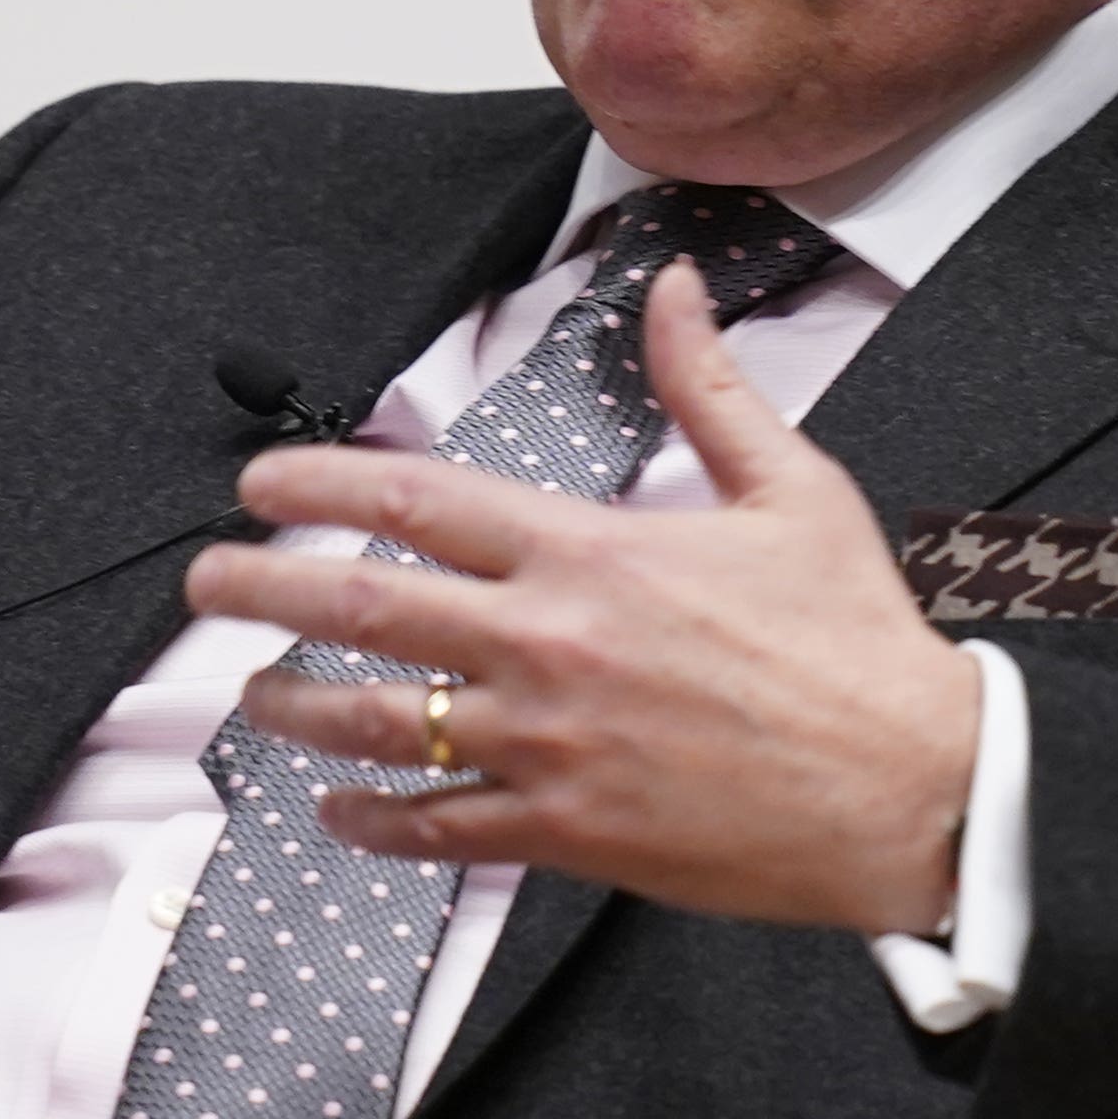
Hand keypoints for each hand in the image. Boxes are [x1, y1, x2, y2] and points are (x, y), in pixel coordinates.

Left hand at [189, 259, 982, 935]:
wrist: (910, 786)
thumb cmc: (856, 641)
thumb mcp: (792, 488)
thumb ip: (710, 388)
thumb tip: (679, 287)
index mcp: (590, 550)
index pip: (417, 499)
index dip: (321, 484)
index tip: (261, 484)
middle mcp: (548, 643)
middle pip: (362, 605)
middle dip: (262, 588)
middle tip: (207, 582)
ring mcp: (548, 743)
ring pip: (379, 723)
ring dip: (298, 706)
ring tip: (255, 693)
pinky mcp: (568, 832)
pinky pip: (438, 827)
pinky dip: (373, 821)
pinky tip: (337, 811)